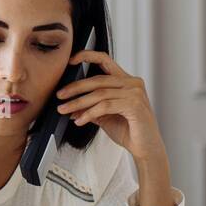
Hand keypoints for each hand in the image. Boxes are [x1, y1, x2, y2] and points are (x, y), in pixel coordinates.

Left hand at [55, 49, 164, 163]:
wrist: (146, 149)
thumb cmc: (129, 131)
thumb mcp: (105, 116)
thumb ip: (90, 107)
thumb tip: (69, 105)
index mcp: (126, 81)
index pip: (105, 60)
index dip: (87, 56)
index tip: (71, 60)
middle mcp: (132, 83)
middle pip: (97, 79)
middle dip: (75, 88)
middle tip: (60, 95)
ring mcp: (135, 93)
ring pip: (99, 93)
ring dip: (78, 102)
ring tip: (64, 110)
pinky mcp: (135, 105)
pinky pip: (105, 106)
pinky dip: (89, 113)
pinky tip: (80, 120)